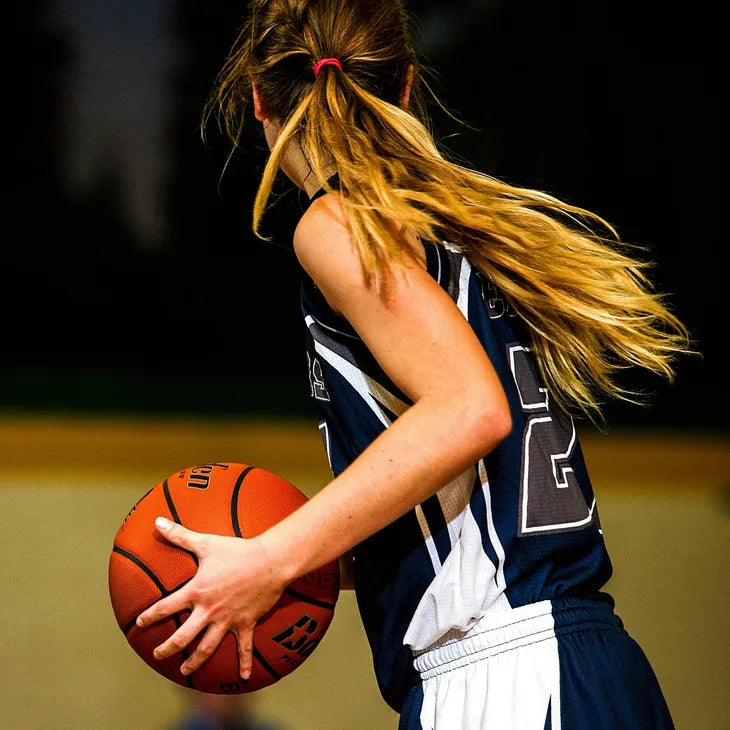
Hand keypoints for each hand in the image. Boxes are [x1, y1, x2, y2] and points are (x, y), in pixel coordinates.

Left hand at [135, 517, 288, 679]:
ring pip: (206, 647)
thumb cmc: (237, 550)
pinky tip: (243, 678)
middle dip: (167, 648)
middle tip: (158, 655)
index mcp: (196, 592)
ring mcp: (227, 620)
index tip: (140, 624)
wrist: (270, 561)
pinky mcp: (246, 624)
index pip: (165, 608)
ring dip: (194, 662)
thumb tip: (158, 521)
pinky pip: (245, 648)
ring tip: (184, 671)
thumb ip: (180, 535)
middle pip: (182, 637)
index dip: (149, 617)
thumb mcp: (206, 542)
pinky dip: (244, 664)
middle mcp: (208, 611)